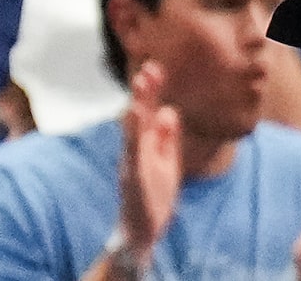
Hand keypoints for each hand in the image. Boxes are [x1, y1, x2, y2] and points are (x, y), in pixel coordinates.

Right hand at [114, 61, 182, 259]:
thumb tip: (169, 110)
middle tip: (149, 68)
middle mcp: (135, 151)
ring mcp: (132, 165)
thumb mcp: (167, 163)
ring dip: (136, 111)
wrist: (141, 233)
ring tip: (140, 89)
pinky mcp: (134, 181)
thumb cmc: (153, 197)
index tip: (155, 67)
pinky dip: (134, 140)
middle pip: (139, 118)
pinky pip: (134, 158)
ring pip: (133, 134)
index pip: (148, 113)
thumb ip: (167, 138)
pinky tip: (134, 123)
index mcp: (145, 146)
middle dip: (144, 94)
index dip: (152, 92)